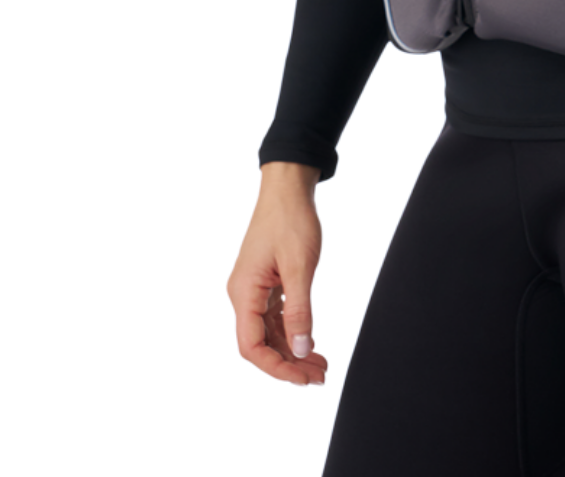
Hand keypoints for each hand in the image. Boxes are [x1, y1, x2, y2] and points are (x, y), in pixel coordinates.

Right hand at [225, 177, 330, 387]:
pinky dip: (293, 332)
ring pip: (269, 333)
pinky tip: (312, 344)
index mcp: (245, 292)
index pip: (253, 346)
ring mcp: (254, 290)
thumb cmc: (291, 219)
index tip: (303, 377)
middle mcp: (244, 294)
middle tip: (318, 377)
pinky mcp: (265, 284)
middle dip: (289, 364)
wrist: (287, 187)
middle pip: (261, 344)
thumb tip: (301, 350)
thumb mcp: (300, 267)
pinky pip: (275, 318)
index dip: (276, 367)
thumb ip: (299, 311)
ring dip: (293, 351)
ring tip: (320, 366)